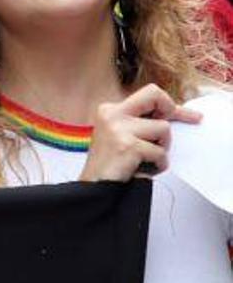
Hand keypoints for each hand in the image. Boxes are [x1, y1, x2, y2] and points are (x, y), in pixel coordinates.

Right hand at [79, 84, 202, 181]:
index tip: (187, 115)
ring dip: (162, 148)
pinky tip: (143, 169)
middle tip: (185, 120)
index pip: (147, 95)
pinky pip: (160, 152)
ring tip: (146, 159)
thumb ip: (141, 123)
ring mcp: (118, 128)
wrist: (95, 187)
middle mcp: (112, 114)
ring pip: (164, 128)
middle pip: (154, 94)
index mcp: (110, 110)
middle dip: (172, 109)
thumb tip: (172, 116)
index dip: (170, 104)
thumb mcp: (122, 135)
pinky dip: (158, 164)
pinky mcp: (127, 145)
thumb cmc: (112, 166)